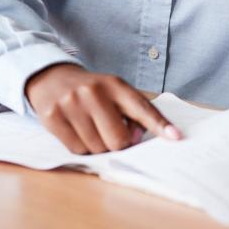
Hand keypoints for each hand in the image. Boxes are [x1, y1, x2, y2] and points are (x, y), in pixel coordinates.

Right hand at [25, 63, 180, 153]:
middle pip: (118, 139)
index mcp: (116, 85)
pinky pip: (76, 149)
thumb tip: (135, 140)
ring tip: (90, 127)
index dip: (159, 124)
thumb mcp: (114, 93)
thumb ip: (131, 113)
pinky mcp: (53, 117)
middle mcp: (94, 92)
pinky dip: (80, 146)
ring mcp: (72, 104)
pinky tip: (77, 130)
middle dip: (118, 143)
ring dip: (97, 145)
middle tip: (111, 133)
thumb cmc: (92, 91)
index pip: (142, 107)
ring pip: (97, 148)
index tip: (175, 137)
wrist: (52, 79)